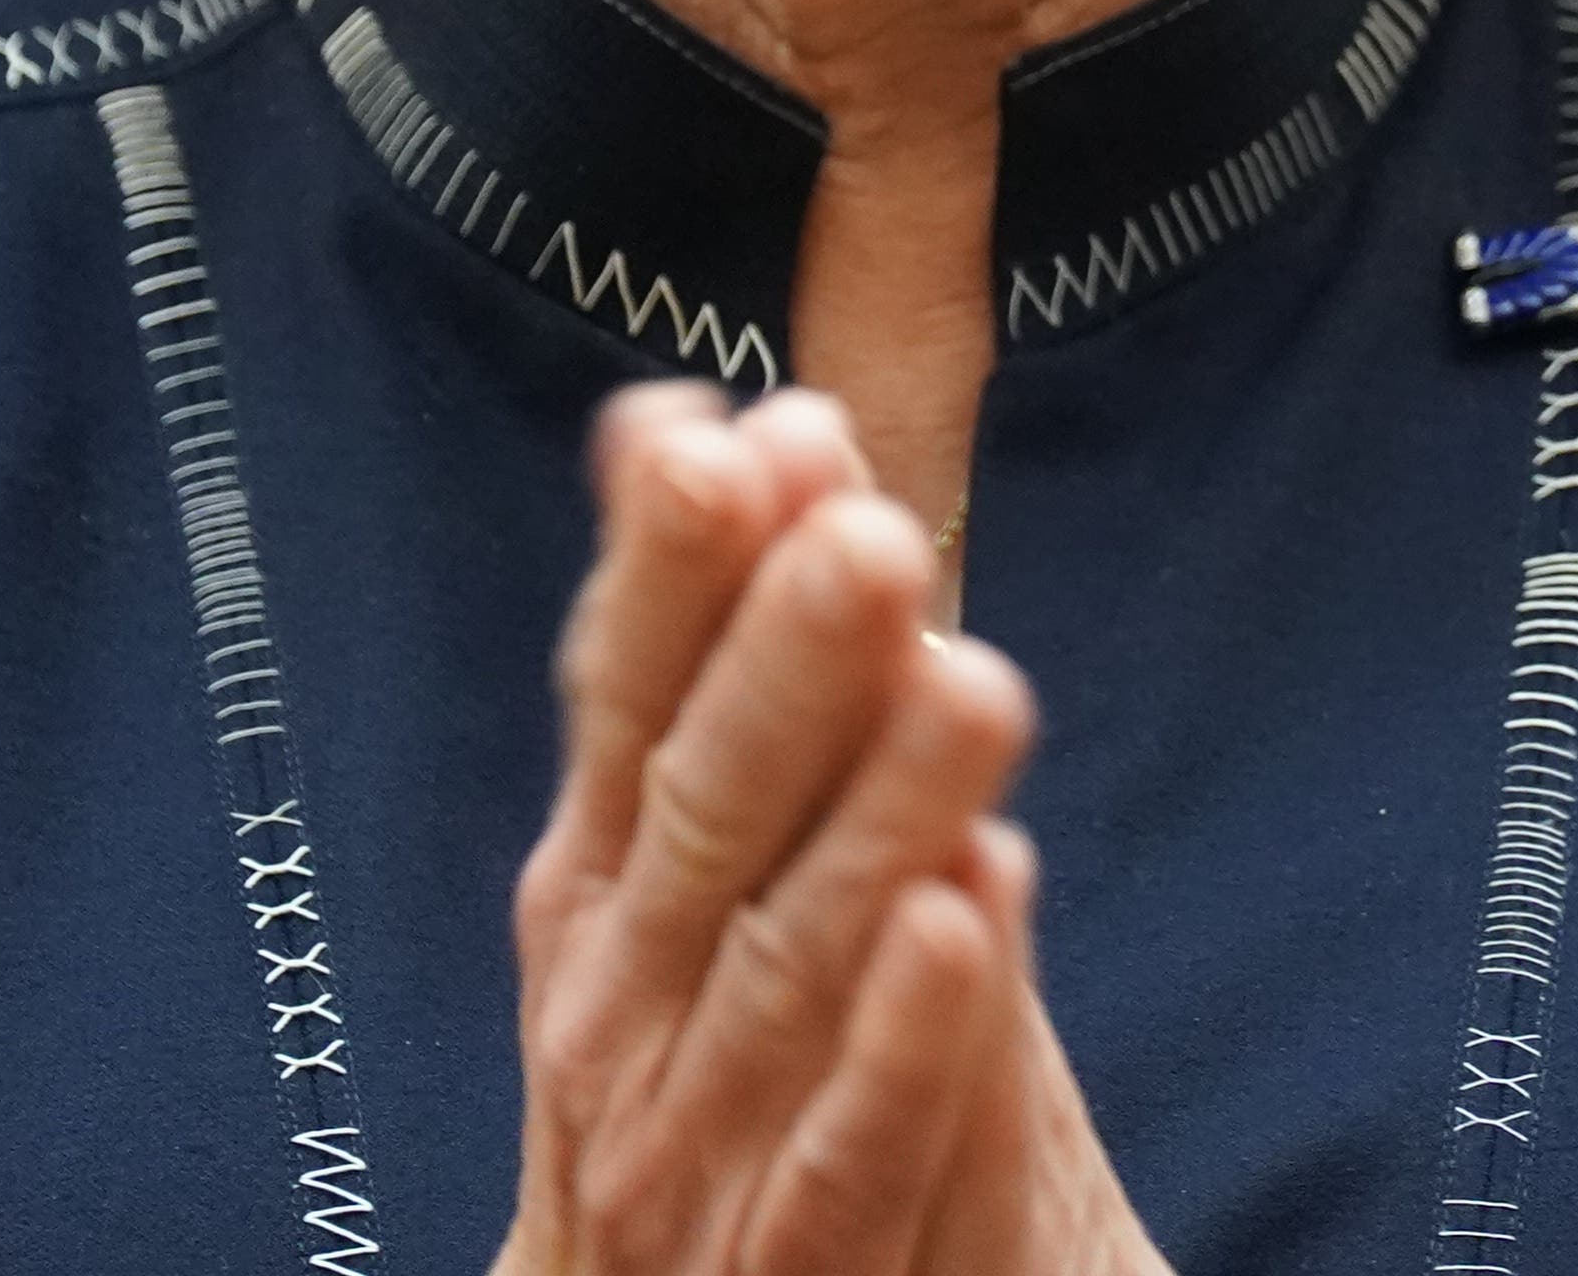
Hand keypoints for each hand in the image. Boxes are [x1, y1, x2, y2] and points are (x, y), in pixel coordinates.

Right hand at [495, 387, 1165, 1275]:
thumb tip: (710, 415)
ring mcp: (692, 1153)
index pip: (626, 707)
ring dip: (878, 819)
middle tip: (870, 536)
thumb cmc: (707, 1070)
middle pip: (701, 820)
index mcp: (603, 895)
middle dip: (779, 672)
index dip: (674, 578)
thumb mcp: (697, 858)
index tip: (735, 438)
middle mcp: (625, 1011)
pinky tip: (973, 913)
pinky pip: (849, 1162)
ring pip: (789, 969)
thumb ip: (703, 654)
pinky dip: (906, 1044)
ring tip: (971, 683)